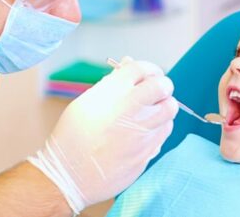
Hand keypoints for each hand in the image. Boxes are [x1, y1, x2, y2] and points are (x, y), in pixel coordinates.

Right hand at [28, 57, 178, 213]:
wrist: (69, 175)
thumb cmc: (73, 138)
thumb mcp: (85, 103)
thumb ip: (111, 83)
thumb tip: (128, 64)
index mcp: (111, 92)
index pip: (142, 68)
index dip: (149, 69)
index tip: (148, 75)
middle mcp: (129, 109)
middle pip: (163, 86)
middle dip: (162, 86)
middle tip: (155, 92)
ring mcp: (141, 131)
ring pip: (170, 108)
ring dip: (163, 106)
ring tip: (149, 112)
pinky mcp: (148, 151)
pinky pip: (165, 131)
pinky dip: (159, 127)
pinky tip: (145, 131)